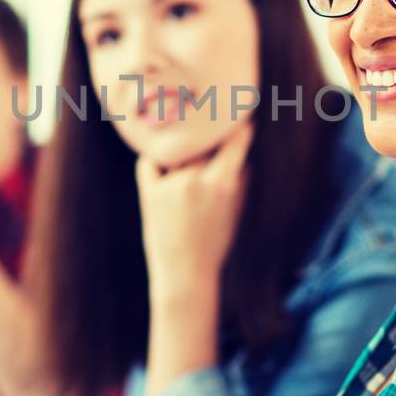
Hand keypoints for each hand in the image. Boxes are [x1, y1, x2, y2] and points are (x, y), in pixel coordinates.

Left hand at [135, 123, 251, 307]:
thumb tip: (246, 142)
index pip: (234, 140)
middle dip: (208, 147)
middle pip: (204, 145)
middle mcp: (195, 179)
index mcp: (222, 183)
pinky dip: (156, 163)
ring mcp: (170, 184)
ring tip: (187, 180)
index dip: (238, 129)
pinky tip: (165, 174)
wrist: (185, 275)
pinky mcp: (149, 192)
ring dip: (184, 156)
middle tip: (209, 151)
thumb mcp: (239, 210)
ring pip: (179, 152)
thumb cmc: (217, 243)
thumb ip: (243, 176)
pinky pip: (150, 162)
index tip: (241, 120)